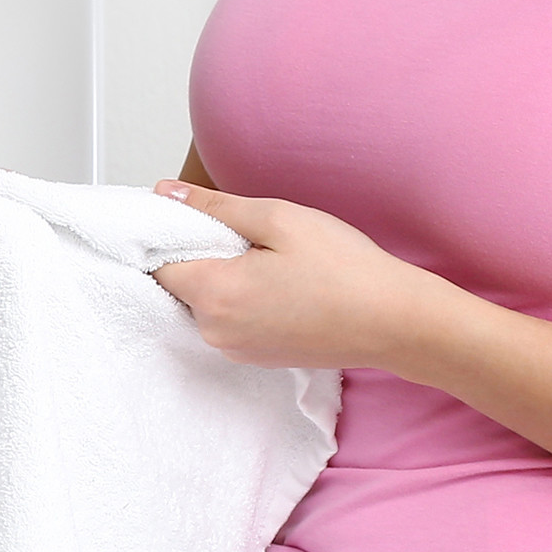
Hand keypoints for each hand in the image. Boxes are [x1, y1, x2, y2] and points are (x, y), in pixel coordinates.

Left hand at [151, 182, 447, 370]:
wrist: (394, 321)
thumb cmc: (344, 269)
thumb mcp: (278, 219)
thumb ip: (213, 206)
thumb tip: (164, 193)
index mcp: (214, 295)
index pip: (157, 264)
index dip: (169, 236)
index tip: (194, 218)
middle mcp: (214, 331)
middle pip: (178, 285)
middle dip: (198, 256)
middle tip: (243, 233)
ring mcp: (234, 350)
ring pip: (203, 303)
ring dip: (220, 278)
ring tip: (267, 260)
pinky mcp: (254, 357)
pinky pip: (227, 321)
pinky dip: (239, 300)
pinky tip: (276, 284)